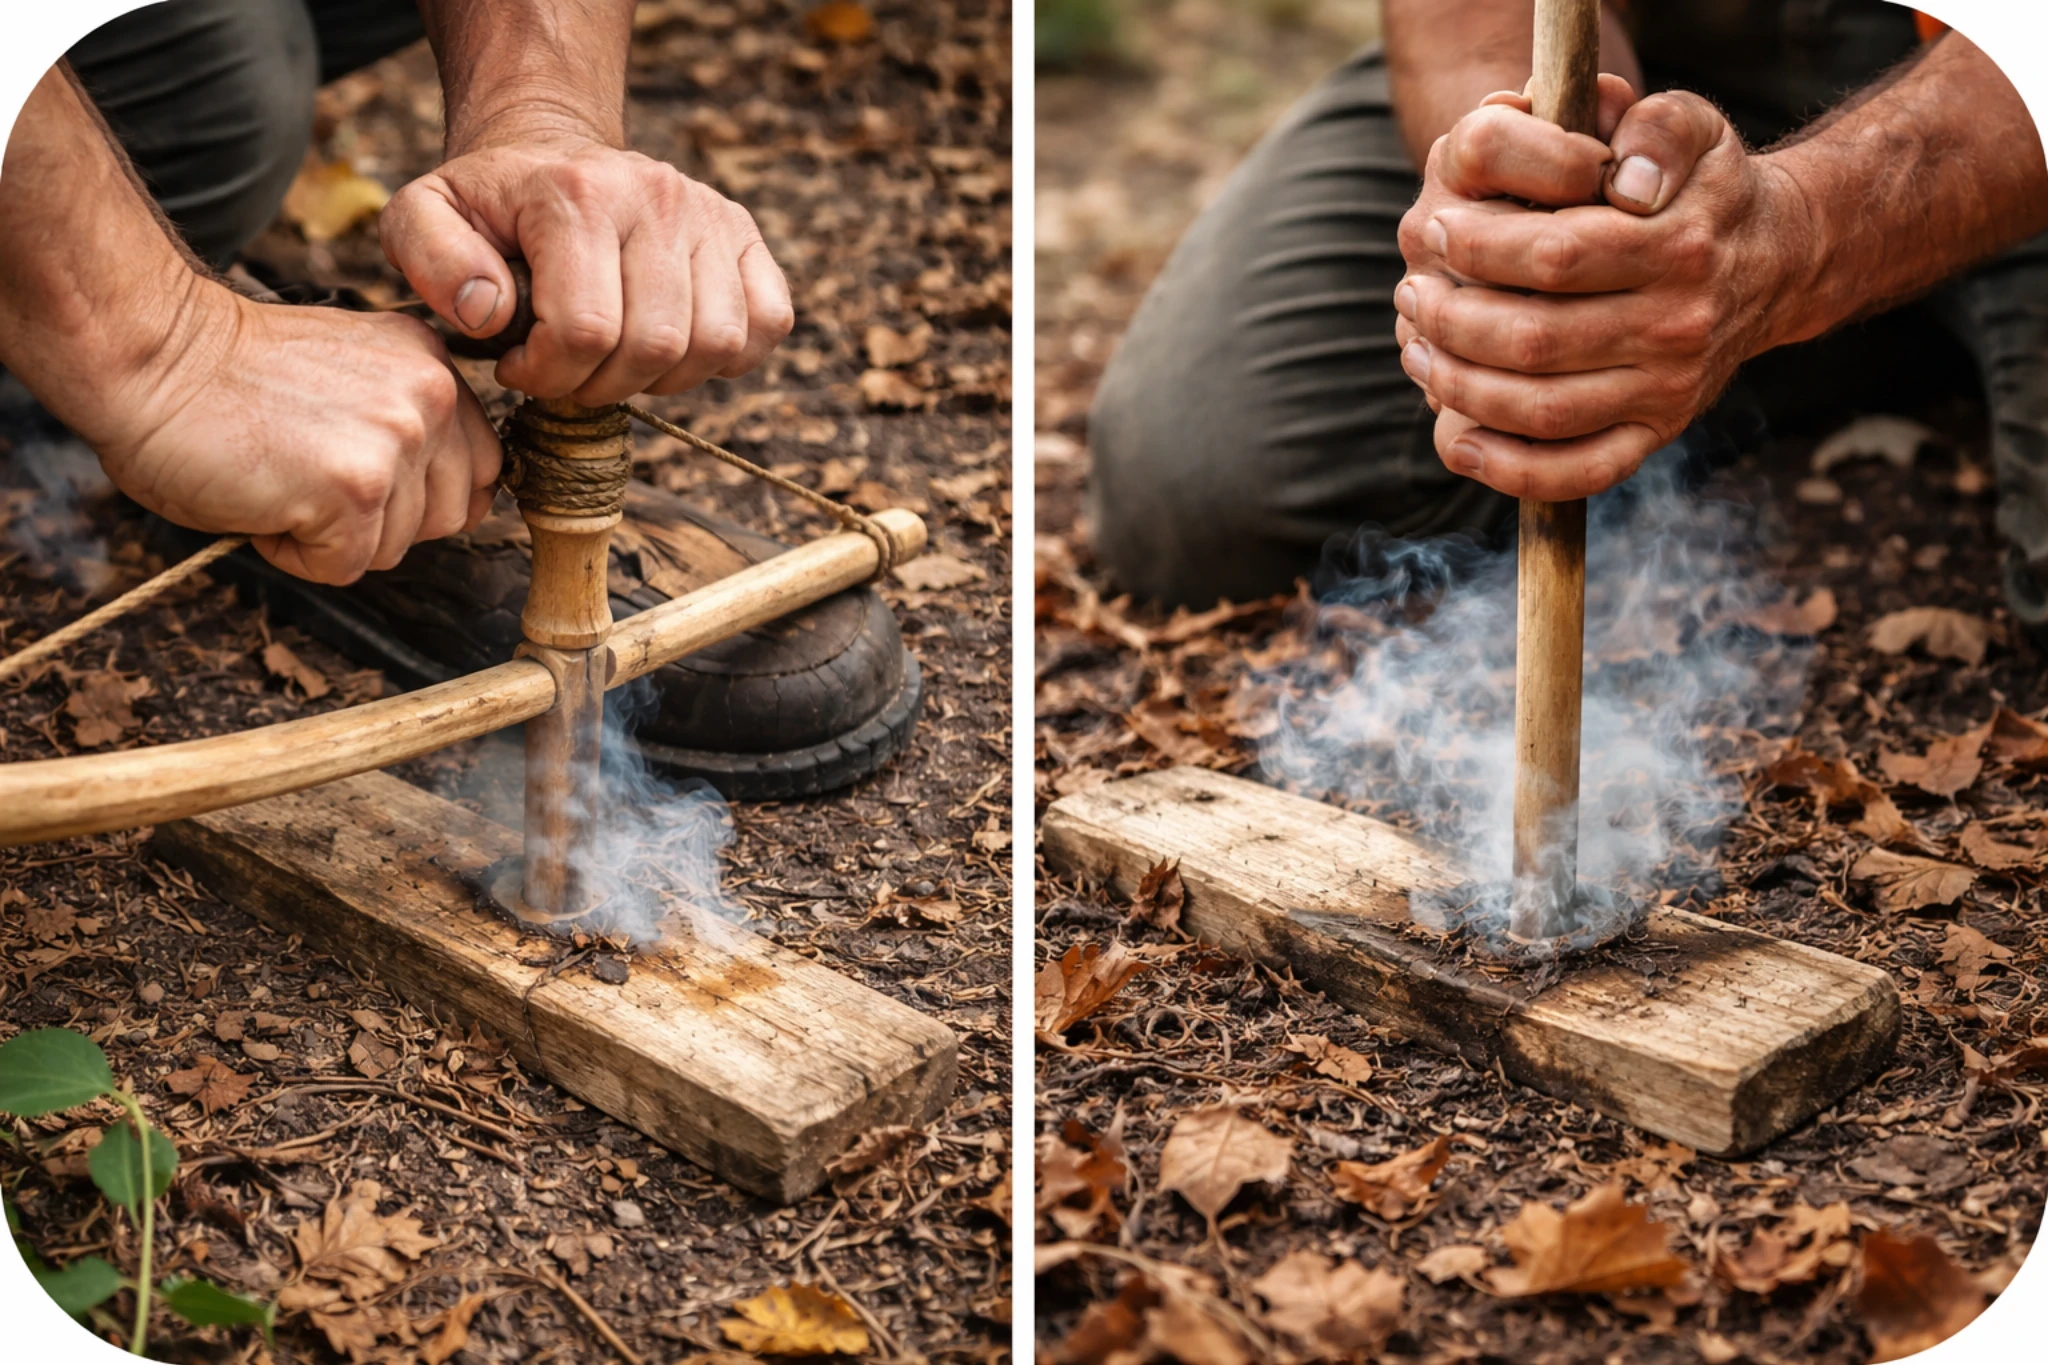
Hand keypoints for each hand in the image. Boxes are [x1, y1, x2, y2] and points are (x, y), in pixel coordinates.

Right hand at [94, 283, 500, 584]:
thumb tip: (447, 499)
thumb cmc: (229, 377)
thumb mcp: (352, 379)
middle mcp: (430, 397)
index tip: (364, 481)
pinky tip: (263, 502)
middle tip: (310, 477)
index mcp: (432, 364)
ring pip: (399, 546)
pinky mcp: (355, 489)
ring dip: (335, 536)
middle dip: (384, 520)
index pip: (483, 468)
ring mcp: (397, 442)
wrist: (149, 356)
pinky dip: (295, 555)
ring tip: (280, 477)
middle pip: (452, 516)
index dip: (422, 495)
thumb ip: (407, 420)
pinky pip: (346, 567)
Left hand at [379, 134, 794, 404]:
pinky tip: (674, 348)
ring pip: (714, 345)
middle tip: (566, 373)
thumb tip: (489, 315)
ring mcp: (709, 214)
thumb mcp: (421, 216)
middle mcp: (655, 195)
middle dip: (602, 386)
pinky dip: (726, 357)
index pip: (585, 332)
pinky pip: (767, 324)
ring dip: (662, 379)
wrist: (551, 150)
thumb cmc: (489, 204)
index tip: (519, 366)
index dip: (548, 377)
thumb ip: (430, 260)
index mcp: (574, 193)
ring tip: (615, 360)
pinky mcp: (746, 236)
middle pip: (655, 346)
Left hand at [1393, 81, 1814, 499]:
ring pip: (1542, 411)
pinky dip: (1508, 469)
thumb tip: (1624, 178)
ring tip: (1418, 346)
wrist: (1775, 259)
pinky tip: (1457, 437)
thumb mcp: (1693, 126)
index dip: (1479, 247)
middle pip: (1535, 341)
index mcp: (1678, 249)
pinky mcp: (1655, 434)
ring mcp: (1668, 391)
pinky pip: (1577, 472)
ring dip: (1461, 386)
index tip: (1438, 229)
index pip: (1555, 257)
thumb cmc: (1702, 188)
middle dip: (1452, 319)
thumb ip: (1657, 126)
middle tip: (1413, 291)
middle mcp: (1677, 327)